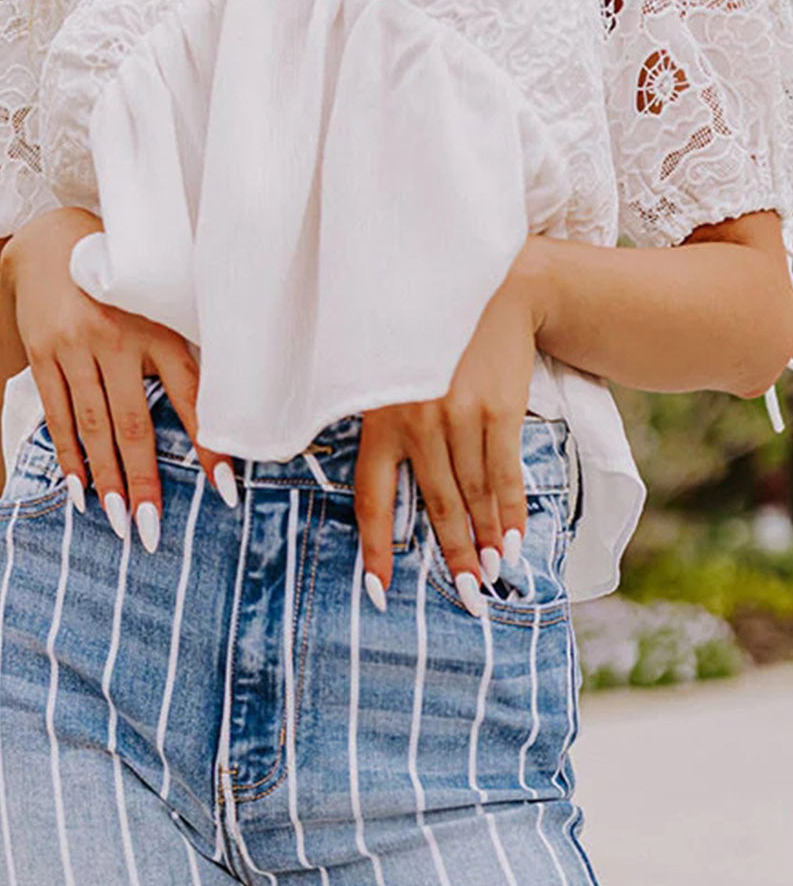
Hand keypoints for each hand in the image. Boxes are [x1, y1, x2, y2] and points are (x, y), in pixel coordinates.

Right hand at [0, 206, 236, 546]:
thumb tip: (217, 428)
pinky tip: (79, 493)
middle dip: (144, 482)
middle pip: (134, 425)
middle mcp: (118, 336)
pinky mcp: (42, 352)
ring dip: (107, 480)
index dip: (209, 446)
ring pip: (94, 426)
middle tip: (152, 532)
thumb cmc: (122, 292)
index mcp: (159, 329)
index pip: (192, 395)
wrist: (51, 244)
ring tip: (120, 524)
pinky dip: (69, 457)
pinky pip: (58, 414)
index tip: (225, 493)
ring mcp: (76, 345)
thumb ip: (179, 361)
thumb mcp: (158, 312)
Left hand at [354, 238, 544, 615]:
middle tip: (468, 596)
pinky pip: (504, 474)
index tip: (379, 592)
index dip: (376, 550)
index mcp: (379, 422)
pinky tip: (513, 541)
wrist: (488, 289)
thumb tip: (378, 487)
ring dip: (485, 540)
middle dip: (453, 556)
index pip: (371, 500)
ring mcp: (459, 417)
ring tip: (493, 575)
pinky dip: (509, 511)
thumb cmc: (430, 341)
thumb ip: (379, 428)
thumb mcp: (387, 377)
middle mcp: (416, 424)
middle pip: (435, 506)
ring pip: (473, 495)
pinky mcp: (497, 410)